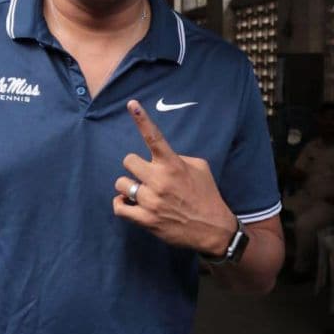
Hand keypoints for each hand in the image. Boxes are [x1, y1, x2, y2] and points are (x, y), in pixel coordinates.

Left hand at [112, 99, 236, 255]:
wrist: (213, 229)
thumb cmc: (206, 195)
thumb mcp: (199, 168)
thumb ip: (177, 158)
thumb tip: (160, 156)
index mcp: (173, 164)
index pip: (154, 137)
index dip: (142, 119)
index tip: (132, 104)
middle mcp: (160, 180)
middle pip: (129, 161)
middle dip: (135, 166)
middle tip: (144, 174)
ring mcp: (151, 201)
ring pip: (121, 184)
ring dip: (128, 187)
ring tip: (139, 192)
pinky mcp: (146, 220)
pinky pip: (119, 207)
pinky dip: (121, 204)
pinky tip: (129, 203)